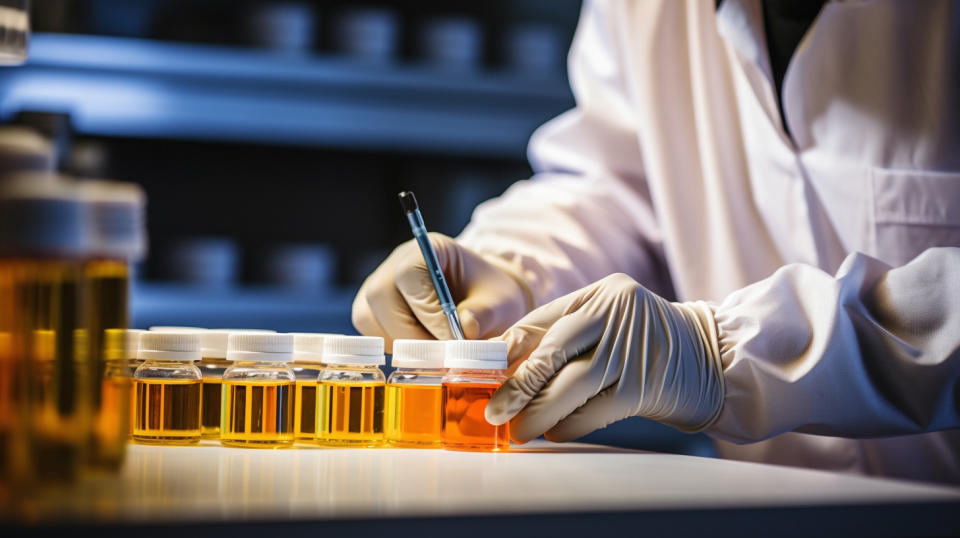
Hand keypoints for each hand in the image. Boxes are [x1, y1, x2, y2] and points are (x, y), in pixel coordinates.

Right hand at [352, 233, 530, 351]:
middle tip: (443, 356)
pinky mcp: (372, 312)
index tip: (451, 337)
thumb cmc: (489, 297)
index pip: (408, 273)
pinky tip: (423, 352)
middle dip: (410, 334)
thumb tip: (466, 327)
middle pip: (380, 297)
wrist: (482, 303)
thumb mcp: (500, 303)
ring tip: (438, 354)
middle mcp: (395, 264)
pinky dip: (395, 349)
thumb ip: (485, 313)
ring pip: (370, 319)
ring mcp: (379, 288)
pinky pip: (371, 333)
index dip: (426, 308)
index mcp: (427, 249)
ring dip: (402, 344)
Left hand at [485, 273, 723, 441]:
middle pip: (552, 350)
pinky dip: (570, 424)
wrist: (713, 356)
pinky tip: (554, 432)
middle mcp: (615, 314)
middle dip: (517, 385)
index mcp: (601, 293)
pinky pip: (594, 410)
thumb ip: (566, 334)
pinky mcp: (643, 385)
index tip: (484, 374)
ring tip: (519, 430)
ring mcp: (631, 349)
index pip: (541, 320)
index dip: (508, 350)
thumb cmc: (647, 343)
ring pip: (570, 384)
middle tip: (494, 411)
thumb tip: (509, 366)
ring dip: (539, 412)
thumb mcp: (610, 322)